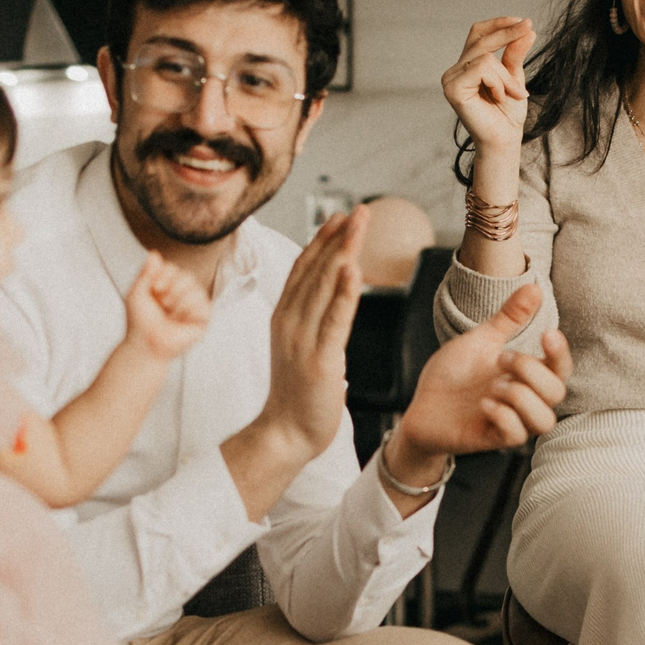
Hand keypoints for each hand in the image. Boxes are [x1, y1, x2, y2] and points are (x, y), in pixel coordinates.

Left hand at [123, 252, 211, 361]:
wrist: (146, 345)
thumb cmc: (140, 323)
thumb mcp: (136, 294)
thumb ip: (146, 272)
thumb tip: (154, 253)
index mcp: (167, 286)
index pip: (173, 268)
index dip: (163, 276)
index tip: (154, 290)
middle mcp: (182, 293)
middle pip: (187, 276)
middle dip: (171, 289)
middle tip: (162, 304)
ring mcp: (194, 306)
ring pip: (196, 288)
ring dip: (178, 302)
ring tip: (171, 315)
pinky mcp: (203, 318)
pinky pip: (204, 304)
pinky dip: (188, 312)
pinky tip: (181, 321)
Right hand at [252, 205, 364, 462]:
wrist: (283, 435)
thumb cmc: (297, 395)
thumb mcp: (301, 347)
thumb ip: (313, 321)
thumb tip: (332, 300)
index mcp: (284, 316)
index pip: (303, 268)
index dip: (322, 240)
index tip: (341, 216)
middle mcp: (289, 322)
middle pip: (314, 270)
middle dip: (338, 236)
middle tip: (361, 210)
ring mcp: (301, 340)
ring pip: (324, 287)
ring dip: (343, 252)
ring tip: (360, 224)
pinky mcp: (318, 361)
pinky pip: (333, 320)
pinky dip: (343, 293)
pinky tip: (353, 269)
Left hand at [393, 285, 572, 463]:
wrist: (422, 405)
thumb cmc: (454, 375)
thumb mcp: (481, 340)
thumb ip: (509, 317)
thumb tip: (534, 287)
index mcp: (526, 375)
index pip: (560, 368)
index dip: (561, 353)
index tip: (547, 333)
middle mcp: (524, 400)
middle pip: (557, 392)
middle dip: (531, 370)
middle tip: (501, 359)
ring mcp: (510, 421)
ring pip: (544, 420)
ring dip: (522, 397)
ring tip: (495, 385)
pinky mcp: (493, 440)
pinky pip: (516, 435)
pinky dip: (503, 415)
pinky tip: (483, 404)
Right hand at [442, 16, 533, 158]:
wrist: (505, 140)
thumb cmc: (507, 115)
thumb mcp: (514, 77)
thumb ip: (515, 53)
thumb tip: (527, 28)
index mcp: (467, 66)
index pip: (478, 33)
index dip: (498, 24)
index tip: (524, 22)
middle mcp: (455, 71)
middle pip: (482, 40)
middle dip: (508, 35)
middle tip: (530, 29)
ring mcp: (451, 79)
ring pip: (485, 57)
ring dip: (506, 75)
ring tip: (513, 94)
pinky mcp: (453, 89)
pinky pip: (482, 69)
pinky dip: (498, 82)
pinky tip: (499, 98)